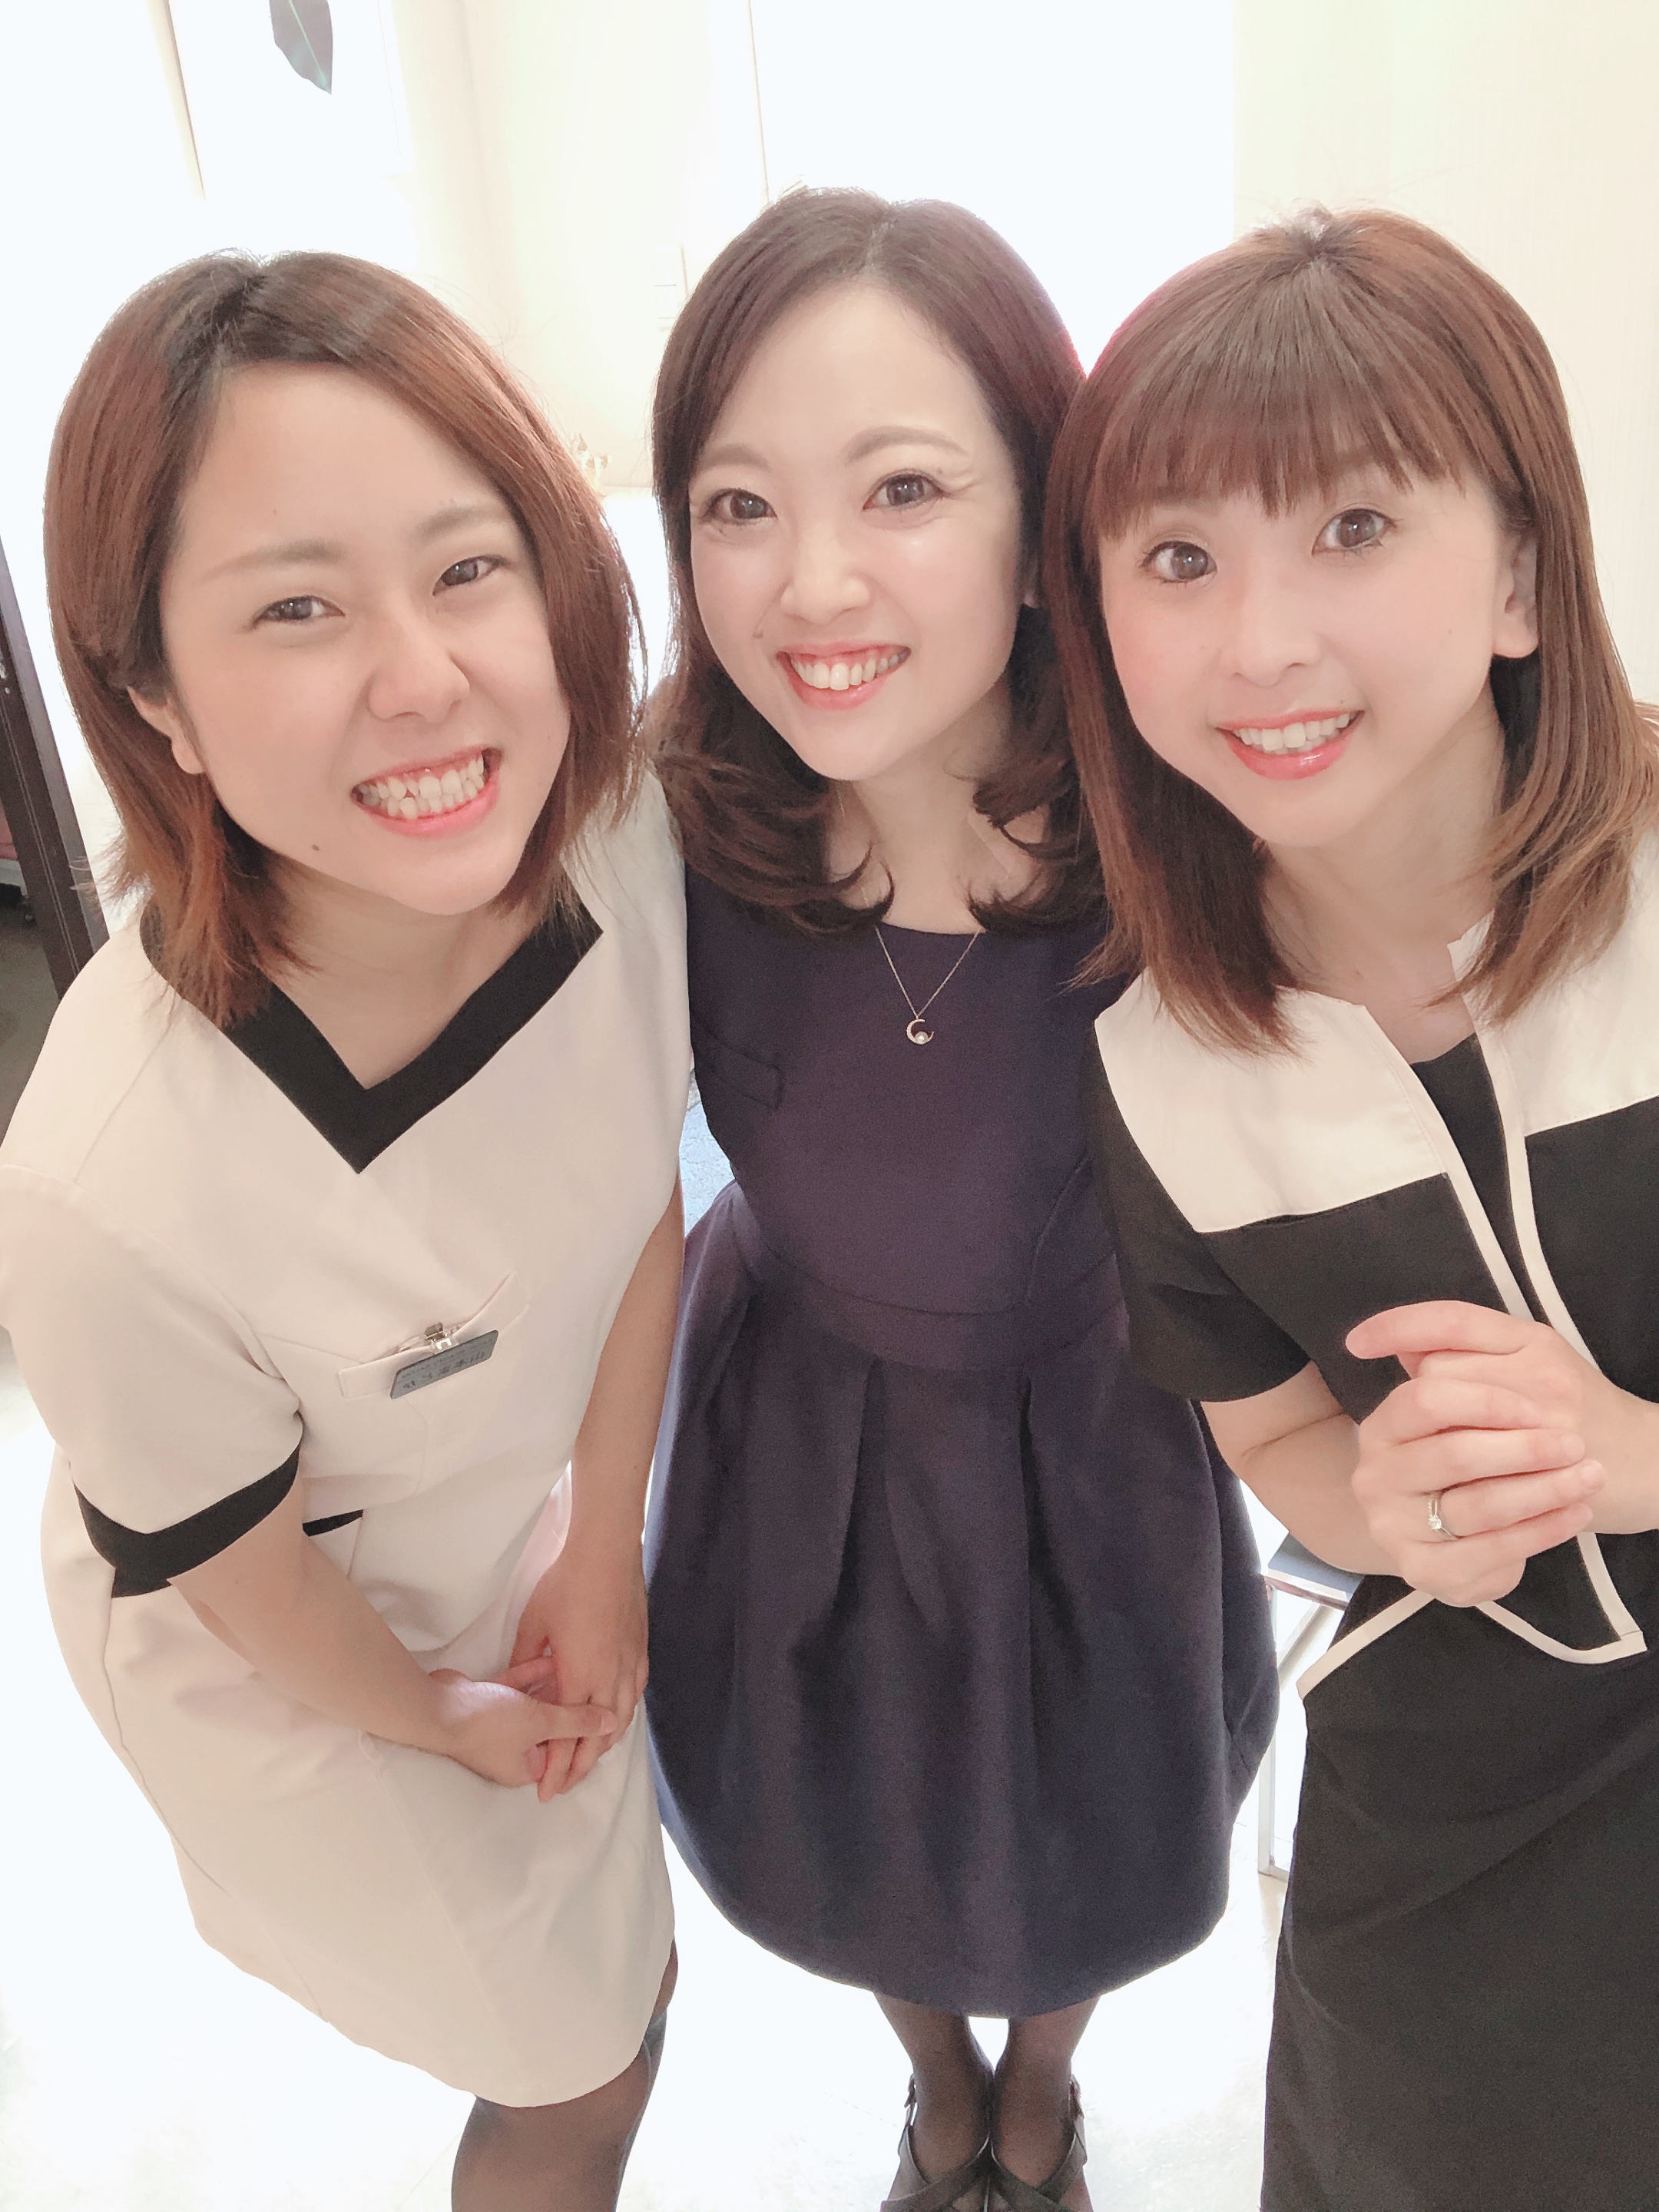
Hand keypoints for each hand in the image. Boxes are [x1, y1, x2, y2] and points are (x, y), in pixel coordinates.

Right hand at [426, 1667, 614, 1797]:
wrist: (437, 1706)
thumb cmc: (490, 1724)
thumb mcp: (541, 1722)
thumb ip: (577, 1721)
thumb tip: (613, 1723)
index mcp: (526, 1767)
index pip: (564, 1754)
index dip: (586, 1733)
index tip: (606, 1709)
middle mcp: (513, 1751)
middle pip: (551, 1728)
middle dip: (571, 1704)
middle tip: (598, 1680)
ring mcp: (498, 1727)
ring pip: (533, 1706)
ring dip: (552, 1686)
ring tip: (579, 1662)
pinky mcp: (486, 1703)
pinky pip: (516, 1690)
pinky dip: (531, 1675)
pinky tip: (551, 1655)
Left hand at [508, 1540, 648, 1795]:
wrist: (606, 1554)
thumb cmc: (566, 1585)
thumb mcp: (532, 1623)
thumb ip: (524, 1659)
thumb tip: (516, 1679)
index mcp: (579, 1676)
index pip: (568, 1737)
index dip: (558, 1768)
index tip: (548, 1792)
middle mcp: (610, 1678)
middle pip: (600, 1739)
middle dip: (582, 1766)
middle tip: (567, 1785)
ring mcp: (630, 1665)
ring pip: (622, 1720)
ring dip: (605, 1745)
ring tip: (589, 1758)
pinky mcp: (641, 1651)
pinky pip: (634, 1696)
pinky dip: (622, 1716)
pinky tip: (616, 1718)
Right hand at [1345, 1301, 1603, 1602]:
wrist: (1501, 1504)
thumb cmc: (1494, 1437)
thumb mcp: (1478, 1378)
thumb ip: (1446, 1344)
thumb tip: (1407, 1340)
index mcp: (1382, 1426)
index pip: (1424, 1400)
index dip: (1488, 1401)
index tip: (1540, 1405)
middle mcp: (1375, 1477)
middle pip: (1454, 1454)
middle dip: (1526, 1448)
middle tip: (1575, 1444)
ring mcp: (1395, 1528)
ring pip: (1478, 1506)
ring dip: (1545, 1489)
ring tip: (1588, 1476)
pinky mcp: (1425, 1573)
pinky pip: (1491, 1553)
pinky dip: (1543, 1531)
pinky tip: (1575, 1513)